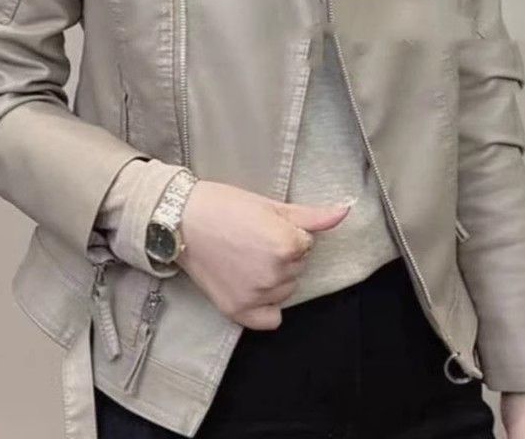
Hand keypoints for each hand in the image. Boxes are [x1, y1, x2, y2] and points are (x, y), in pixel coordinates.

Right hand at [175, 180, 350, 329]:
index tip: (264, 225)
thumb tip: (344, 213)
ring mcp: (256, 296)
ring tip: (246, 256)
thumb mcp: (270, 205)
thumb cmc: (224, 206)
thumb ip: (311, 216)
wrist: (180, 220)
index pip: (306, 243)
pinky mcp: (238, 311)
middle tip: (253, 239)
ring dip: (275, 276)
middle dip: (283, 253)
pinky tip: (252, 285)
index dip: (287, 232)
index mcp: (287, 245)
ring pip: (286, 288)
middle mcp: (275, 274)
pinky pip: (271, 319)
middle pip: (298, 266)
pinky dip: (267, 306)